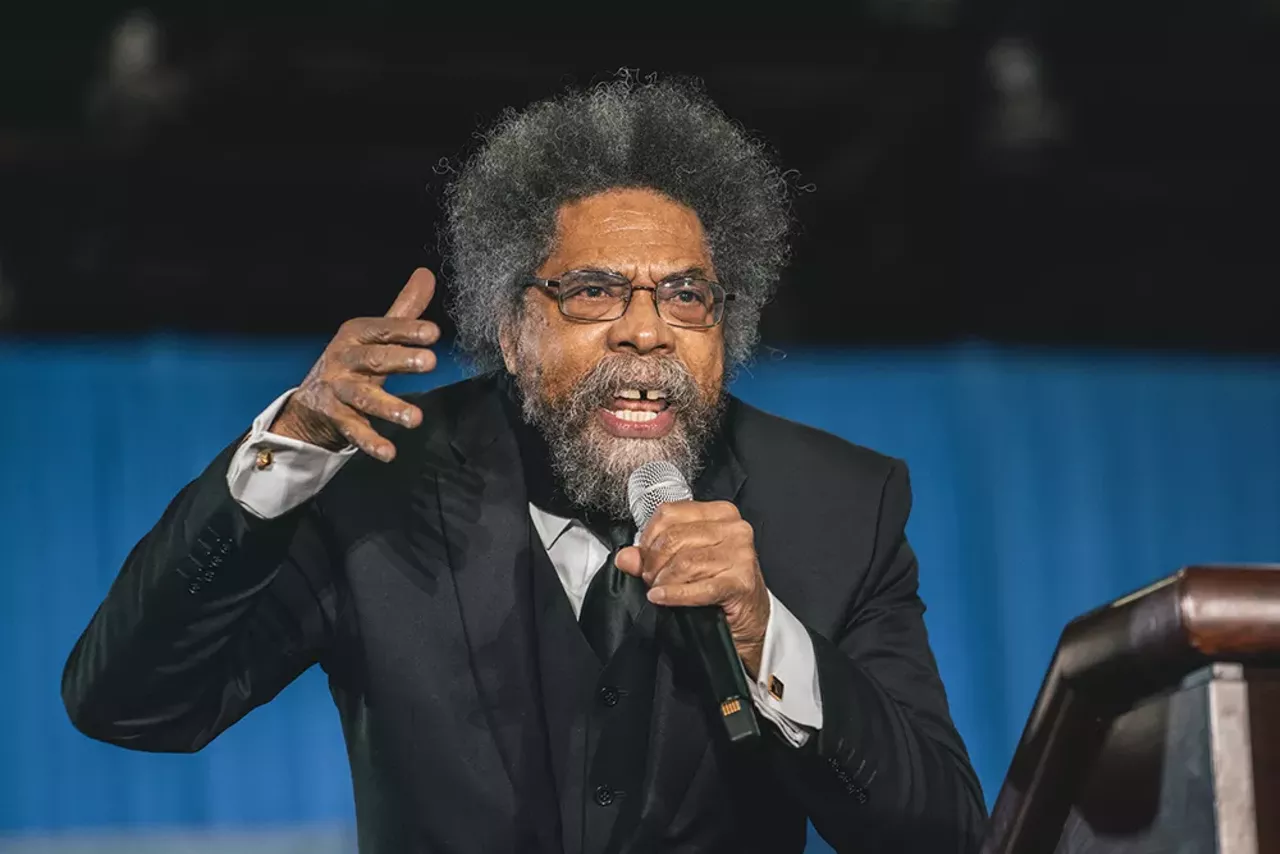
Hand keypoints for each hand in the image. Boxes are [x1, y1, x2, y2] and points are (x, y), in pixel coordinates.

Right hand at [270, 268, 439, 461]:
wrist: (311, 400)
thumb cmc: (354, 360)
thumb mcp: (375, 334)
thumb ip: (403, 310)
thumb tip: (427, 274)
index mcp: (356, 335)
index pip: (383, 329)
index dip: (407, 329)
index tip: (434, 333)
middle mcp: (345, 360)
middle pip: (374, 359)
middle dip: (401, 360)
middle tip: (430, 361)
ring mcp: (339, 390)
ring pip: (365, 398)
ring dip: (390, 408)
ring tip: (416, 419)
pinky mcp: (336, 419)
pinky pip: (355, 431)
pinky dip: (371, 442)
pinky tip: (389, 453)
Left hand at [615, 500, 771, 675]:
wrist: (752, 618)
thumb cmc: (721, 584)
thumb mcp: (686, 562)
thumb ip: (652, 556)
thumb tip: (625, 558)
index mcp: (720, 513)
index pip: (669, 513)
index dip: (648, 538)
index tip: (644, 557)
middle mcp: (734, 529)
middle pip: (674, 538)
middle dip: (653, 563)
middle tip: (651, 579)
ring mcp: (741, 554)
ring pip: (684, 562)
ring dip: (663, 581)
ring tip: (658, 590)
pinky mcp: (742, 582)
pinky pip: (698, 587)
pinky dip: (675, 595)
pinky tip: (662, 598)